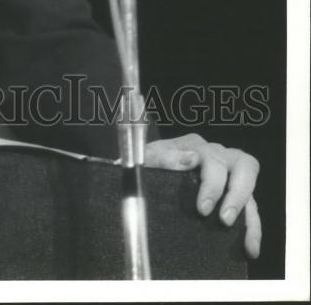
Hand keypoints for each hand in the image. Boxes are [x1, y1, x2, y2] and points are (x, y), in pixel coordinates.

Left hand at [145, 133, 260, 257]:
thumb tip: (192, 158)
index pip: (214, 158)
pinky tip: (250, 248)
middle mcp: (217, 155)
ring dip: (250, 214)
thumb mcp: (146, 158)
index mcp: (196, 146)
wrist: (142, 175)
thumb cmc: (146, 164)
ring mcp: (227, 174)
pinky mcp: (232, 194)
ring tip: (247, 242)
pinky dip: (253, 227)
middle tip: (224, 220)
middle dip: (236, 194)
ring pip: (250, 186)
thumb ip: (164, 156)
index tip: (203, 209)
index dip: (212, 184)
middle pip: (242, 165)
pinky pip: (250, 207)